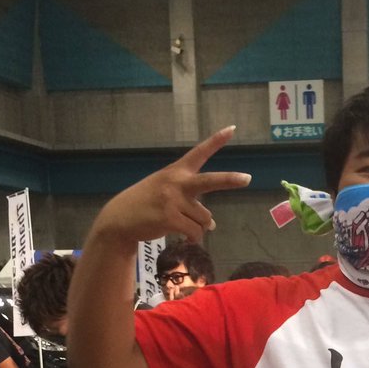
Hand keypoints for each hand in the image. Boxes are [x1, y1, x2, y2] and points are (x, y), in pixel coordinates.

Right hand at [91, 127, 251, 244]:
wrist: (120, 219)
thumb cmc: (147, 204)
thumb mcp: (165, 191)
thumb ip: (190, 203)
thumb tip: (212, 225)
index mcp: (177, 171)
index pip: (200, 152)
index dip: (216, 141)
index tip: (232, 129)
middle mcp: (177, 182)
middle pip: (210, 181)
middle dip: (230, 180)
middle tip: (248, 179)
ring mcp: (173, 200)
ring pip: (205, 219)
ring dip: (200, 228)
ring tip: (183, 226)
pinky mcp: (169, 218)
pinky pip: (195, 232)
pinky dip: (193, 238)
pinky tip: (184, 238)